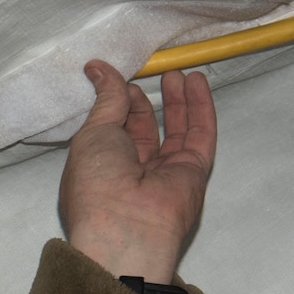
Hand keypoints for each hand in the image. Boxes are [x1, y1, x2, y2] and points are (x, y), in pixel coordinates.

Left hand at [58, 61, 217, 282]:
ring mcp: (164, 172)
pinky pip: (200, 135)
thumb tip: (97, 67)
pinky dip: (200, 108)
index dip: (119, 105)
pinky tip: (197, 83)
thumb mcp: (93, 133)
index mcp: (99, 168)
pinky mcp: (193, 171)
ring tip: (179, 72)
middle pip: (144, 132)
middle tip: (155, 73)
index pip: (112, 132)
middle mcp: (131, 172)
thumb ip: (105, 99)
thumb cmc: (96, 182)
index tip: (124, 80)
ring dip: (178, 101)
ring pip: (175, 131)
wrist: (126, 226)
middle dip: (148, 104)